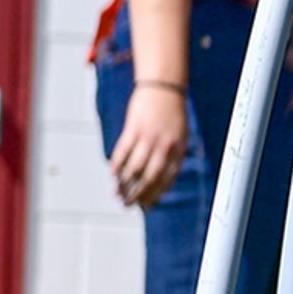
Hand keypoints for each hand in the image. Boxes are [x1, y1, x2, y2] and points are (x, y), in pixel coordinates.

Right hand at [111, 85, 189, 208]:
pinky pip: (123, 151)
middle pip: (150, 177)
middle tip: (128, 205)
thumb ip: (173, 155)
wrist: (164, 88)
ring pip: (135, 167)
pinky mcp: (134, 128)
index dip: (156, 194)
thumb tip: (161, 178)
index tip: (147, 205)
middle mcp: (165, 145)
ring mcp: (149, 137)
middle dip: (138, 194)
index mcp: (178, 149)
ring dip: (125, 184)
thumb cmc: (172, 113)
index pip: (167, 179)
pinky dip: (117, 165)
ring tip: (117, 194)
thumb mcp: (180, 135)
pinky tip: (113, 175)